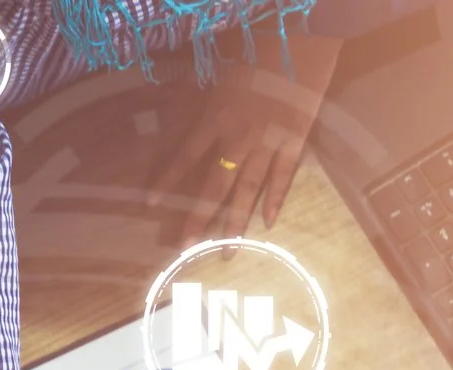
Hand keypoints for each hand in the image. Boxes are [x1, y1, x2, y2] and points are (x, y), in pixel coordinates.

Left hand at [149, 33, 342, 240]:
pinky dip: (276, 199)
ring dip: (236, 222)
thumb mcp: (217, 61)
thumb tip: (163, 88)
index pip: (186, 155)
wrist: (302, 36)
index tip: (150, 204)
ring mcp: (269, 142)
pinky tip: (269, 223)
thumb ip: (194, 82)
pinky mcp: (295, 140)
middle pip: (215, 186)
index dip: (167, 180)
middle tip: (188, 246)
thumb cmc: (256, 43)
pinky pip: (283, 176)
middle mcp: (239, 137)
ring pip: (248, 190)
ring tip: (228, 249)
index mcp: (217, 116)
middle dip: (200, 217)